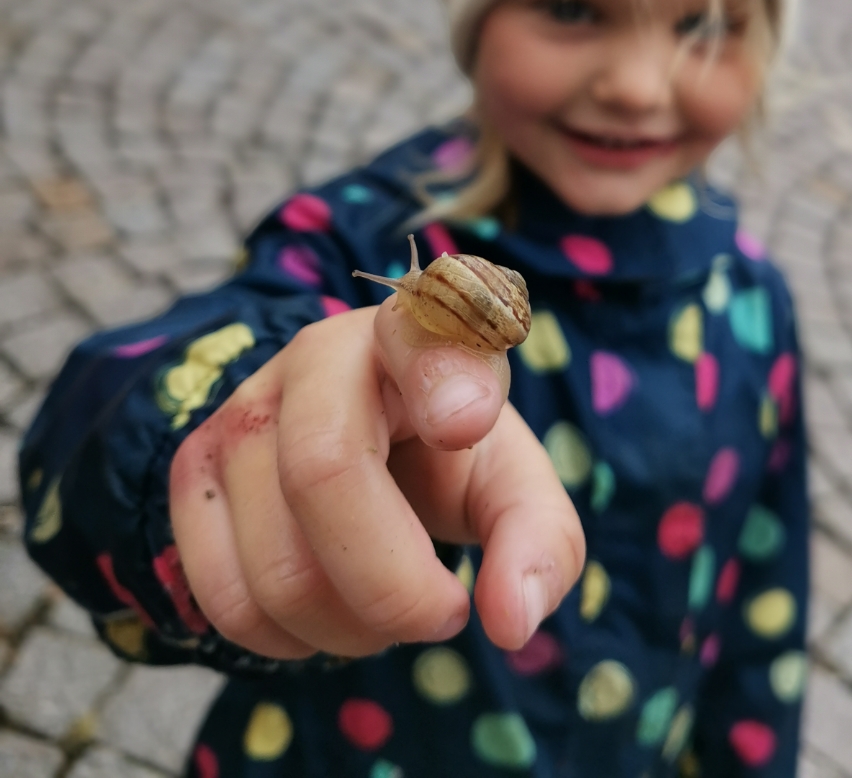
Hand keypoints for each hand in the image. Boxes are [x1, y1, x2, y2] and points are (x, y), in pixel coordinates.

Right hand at [169, 302, 584, 660]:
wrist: (369, 439)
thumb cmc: (448, 454)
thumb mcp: (513, 484)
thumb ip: (541, 543)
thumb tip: (510, 620)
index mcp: (414, 334)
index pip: (416, 330)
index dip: (438, 373)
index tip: (466, 424)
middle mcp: (318, 354)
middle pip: (323, 473)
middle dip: (394, 588)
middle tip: (442, 611)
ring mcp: (242, 407)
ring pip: (275, 565)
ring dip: (348, 631)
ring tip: (385, 607)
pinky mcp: (192, 468)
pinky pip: (224, 598)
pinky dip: (286, 640)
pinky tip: (324, 610)